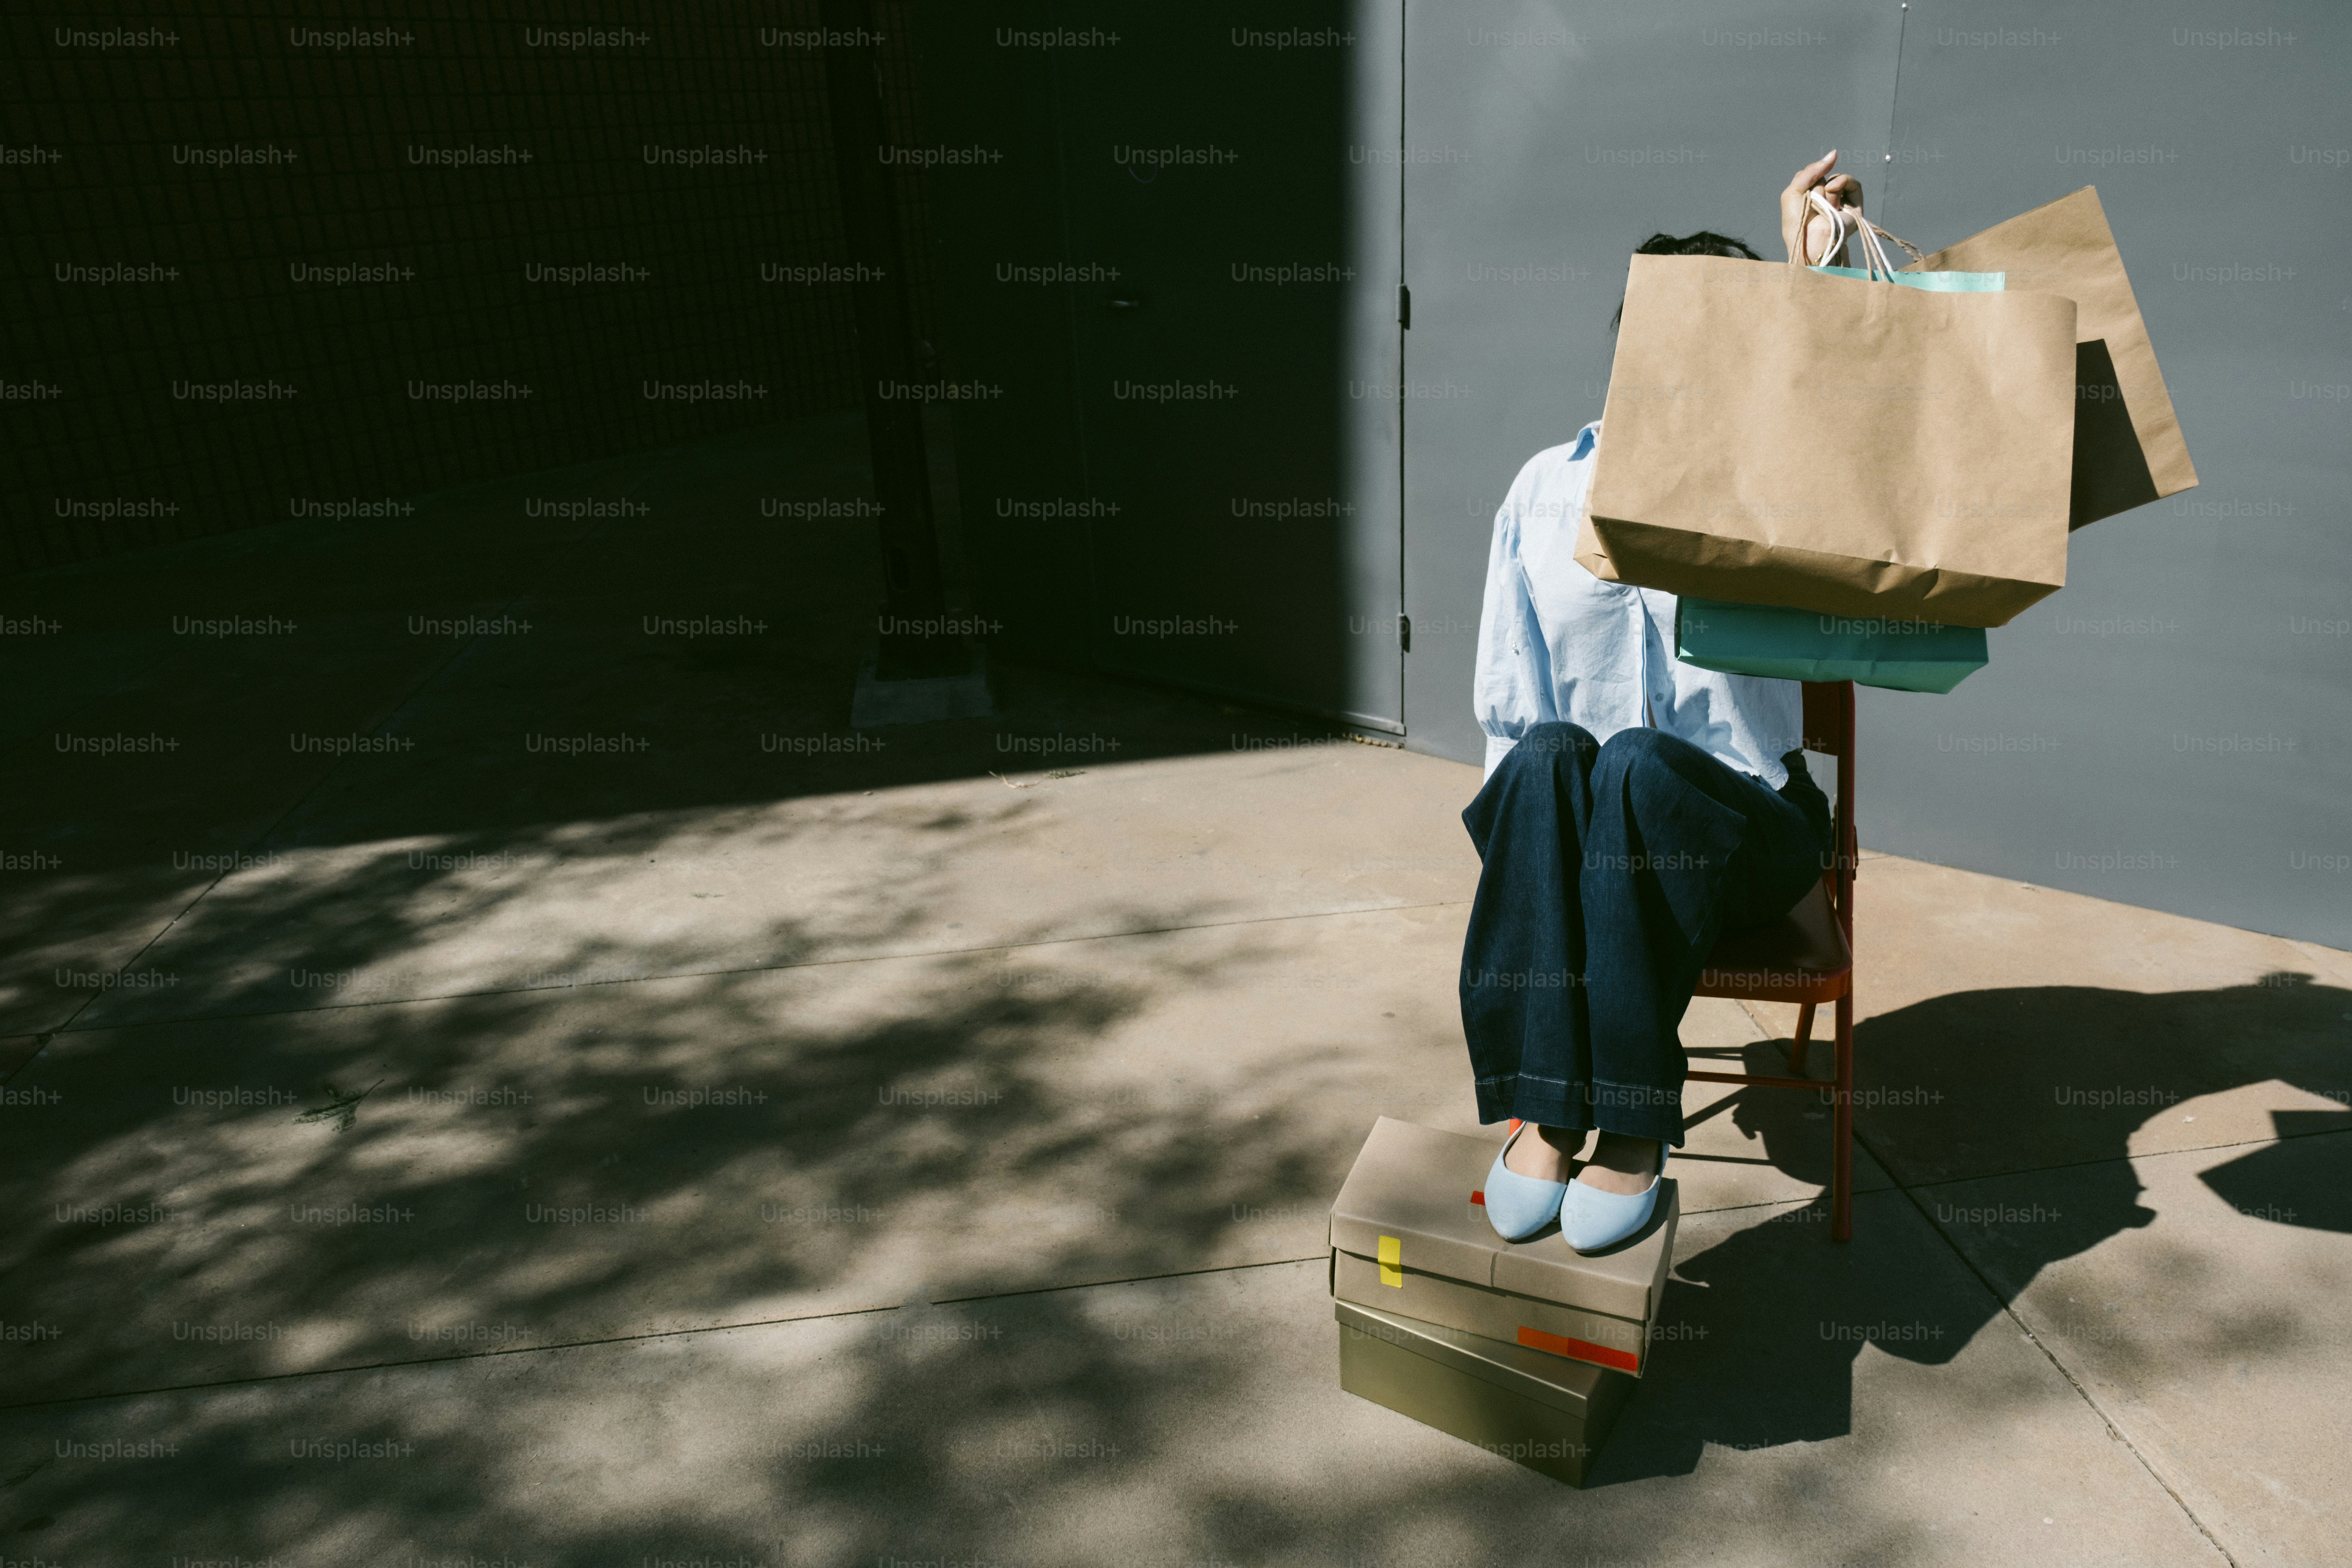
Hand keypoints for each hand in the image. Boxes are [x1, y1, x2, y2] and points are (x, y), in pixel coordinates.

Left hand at [1781, 149, 1864, 265]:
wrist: (1811, 239)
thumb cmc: (1798, 220)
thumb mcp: (1794, 190)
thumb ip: (1811, 170)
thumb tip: (1834, 153)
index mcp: (1808, 196)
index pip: (1810, 174)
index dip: (1807, 178)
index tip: (1803, 190)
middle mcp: (1824, 198)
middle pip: (1823, 175)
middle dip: (1816, 185)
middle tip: (1812, 202)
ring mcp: (1840, 201)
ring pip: (1836, 178)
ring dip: (1826, 188)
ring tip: (1824, 202)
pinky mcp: (1854, 205)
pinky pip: (1853, 183)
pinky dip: (1842, 182)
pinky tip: (1833, 189)